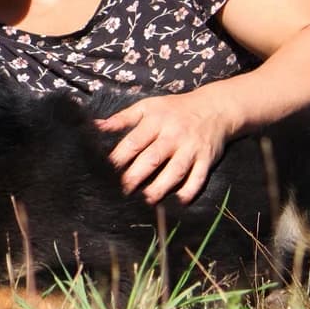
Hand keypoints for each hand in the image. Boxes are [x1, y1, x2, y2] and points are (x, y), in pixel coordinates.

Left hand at [97, 92, 231, 204]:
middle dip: (135, 177)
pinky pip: (198, 178)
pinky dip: (189, 191)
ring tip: (146, 201)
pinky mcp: (206, 159)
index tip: (105, 174)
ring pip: (174, 171)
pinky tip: (178, 202)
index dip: (118, 159)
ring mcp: (191, 148)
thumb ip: (122, 118)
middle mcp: (173, 135)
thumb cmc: (175, 109)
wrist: (215, 107)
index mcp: (156, 121)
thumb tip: (95, 126)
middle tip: (121, 192)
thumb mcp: (148, 106)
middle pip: (152, 159)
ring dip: (159, 188)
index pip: (133, 142)